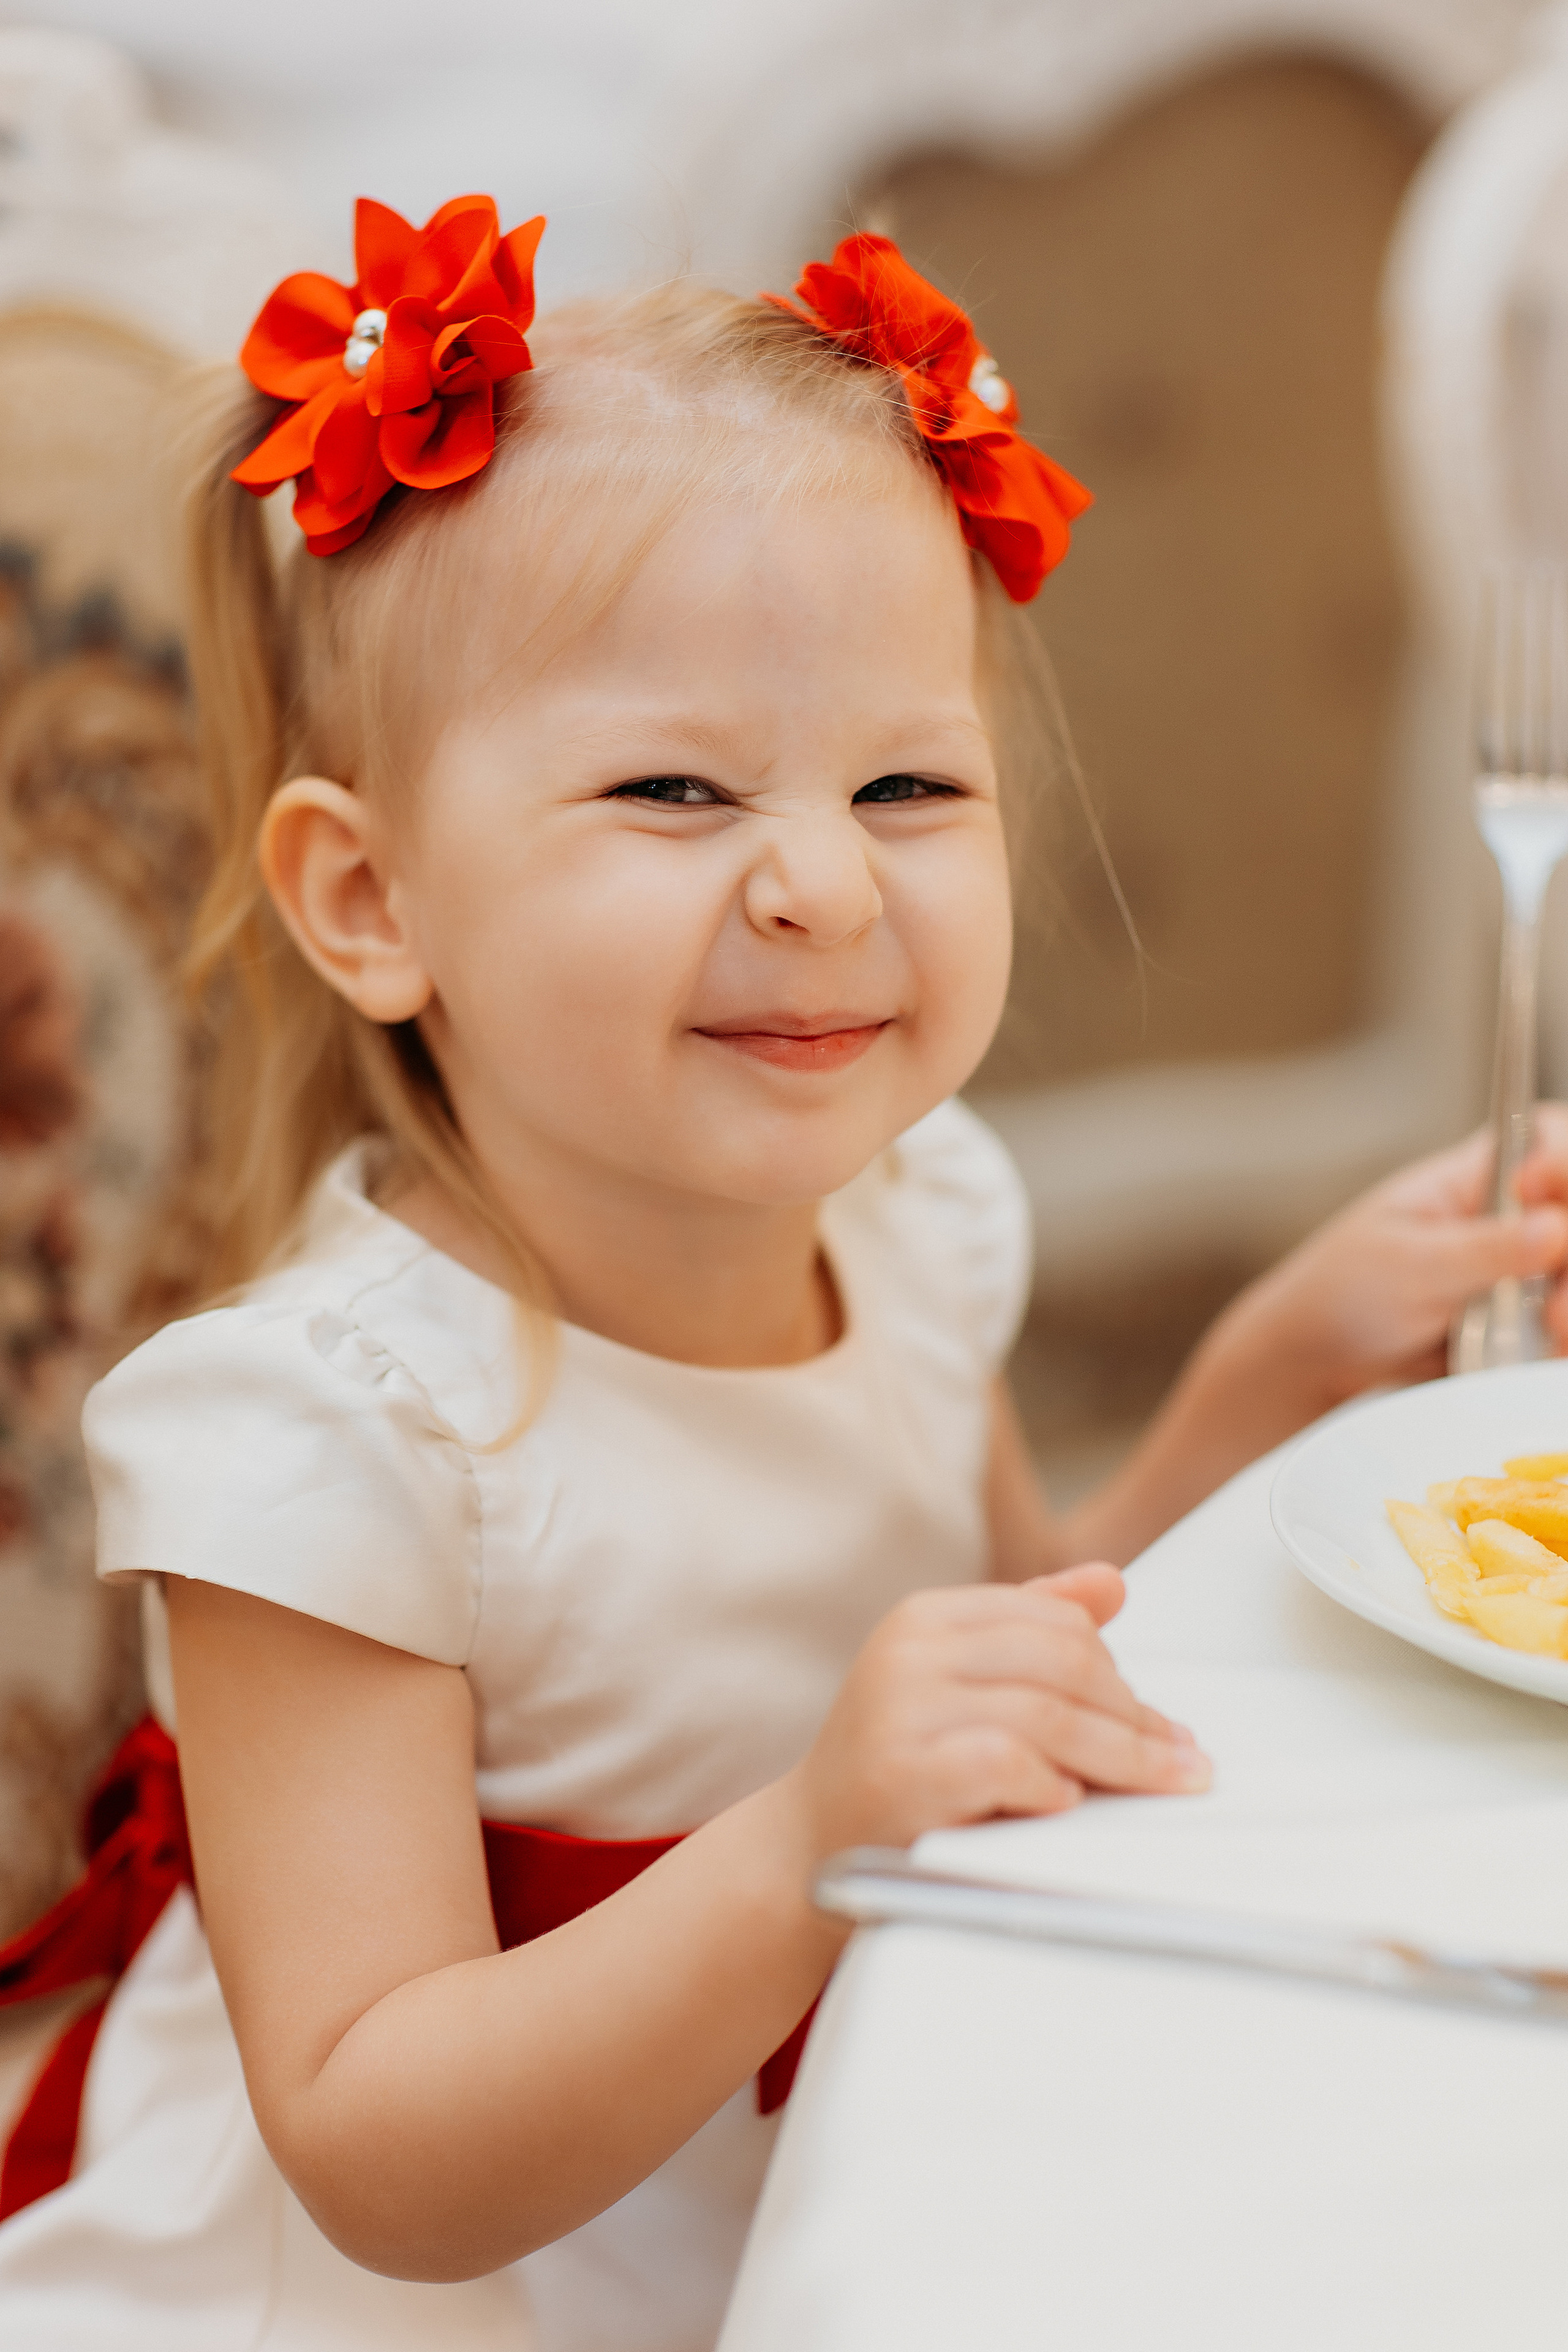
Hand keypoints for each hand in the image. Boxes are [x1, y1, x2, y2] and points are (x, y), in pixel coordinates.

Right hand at [783, 1565, 1209, 1862]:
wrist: (807, 1846)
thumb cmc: (894, 1767)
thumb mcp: (957, 1682)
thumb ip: (1029, 1631)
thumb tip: (1112, 1583)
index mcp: (928, 1617)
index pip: (1053, 1619)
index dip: (1121, 1672)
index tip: (1165, 1725)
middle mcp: (912, 1649)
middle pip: (1064, 1662)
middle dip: (1136, 1717)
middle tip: (1182, 1760)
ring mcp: (903, 1707)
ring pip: (1050, 1713)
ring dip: (1122, 1758)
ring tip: (1160, 1785)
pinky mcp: (904, 1769)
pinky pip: (1007, 1762)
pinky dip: (1051, 1784)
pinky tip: (1069, 1802)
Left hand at [1215, 1111, 1567, 1408]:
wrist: (1322, 1360)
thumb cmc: (1345, 1290)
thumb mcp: (1407, 1265)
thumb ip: (1481, 1249)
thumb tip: (1554, 1230)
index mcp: (1480, 1177)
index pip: (1550, 1140)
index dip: (1558, 1163)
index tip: (1531, 1190)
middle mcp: (1515, 1219)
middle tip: (1549, 1298)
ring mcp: (1526, 1273)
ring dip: (1567, 1304)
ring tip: (1541, 1327)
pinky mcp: (1527, 1323)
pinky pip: (1560, 1331)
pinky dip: (1555, 1344)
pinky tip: (1533, 1352)